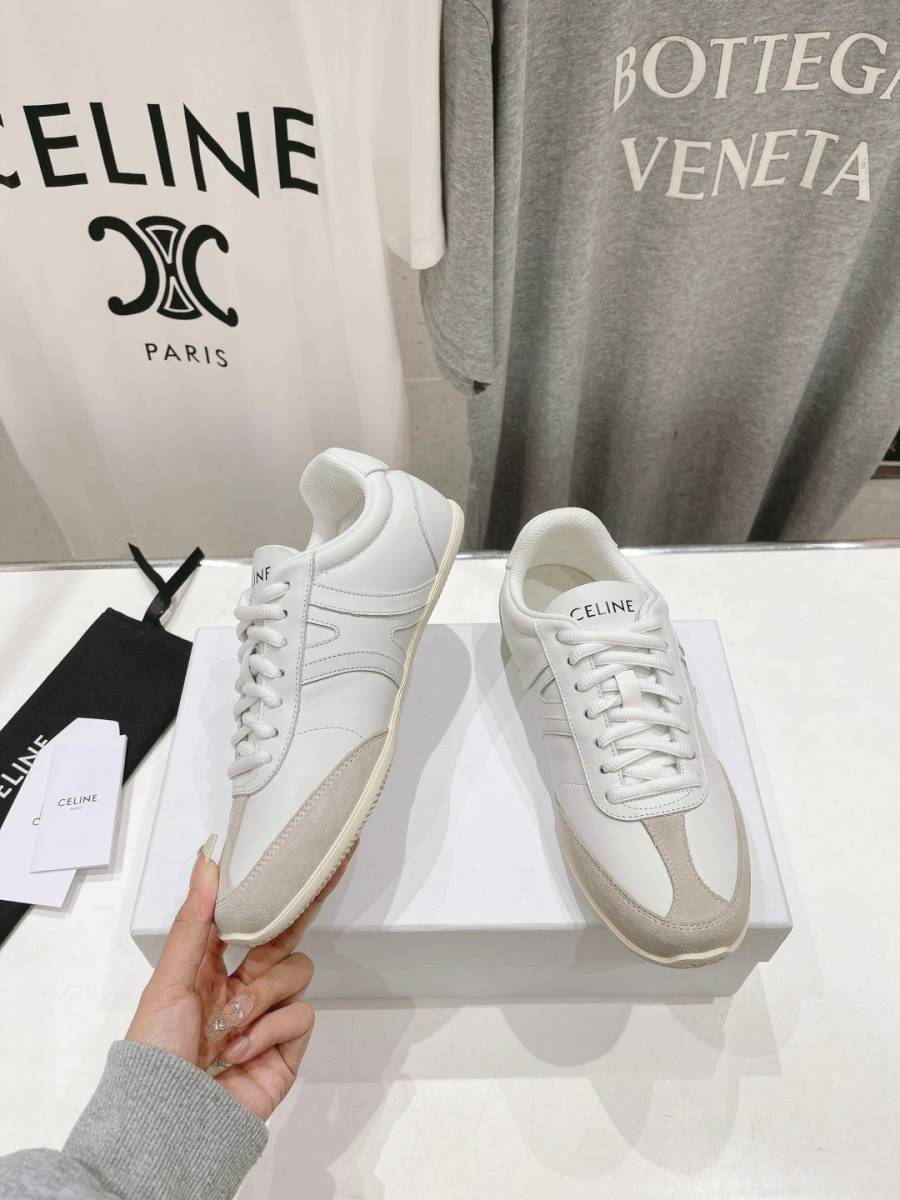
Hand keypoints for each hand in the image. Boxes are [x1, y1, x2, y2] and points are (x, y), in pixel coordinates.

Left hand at [126, 840, 350, 1120]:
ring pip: (297, 972)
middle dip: (293, 919)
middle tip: (302, 894)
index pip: (251, 919)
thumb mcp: (170, 979)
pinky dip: (271, 1028)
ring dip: (263, 995)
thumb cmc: (158, 1051)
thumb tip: (207, 864)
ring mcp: (269, 1017)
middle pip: (287, 939)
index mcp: (214, 967)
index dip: (272, 892)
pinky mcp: (288, 1048)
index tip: (297, 858)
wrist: (170, 1122)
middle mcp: (245, 987)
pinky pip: (302, 1014)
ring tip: (233, 1023)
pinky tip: (243, 1049)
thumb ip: (194, 921)